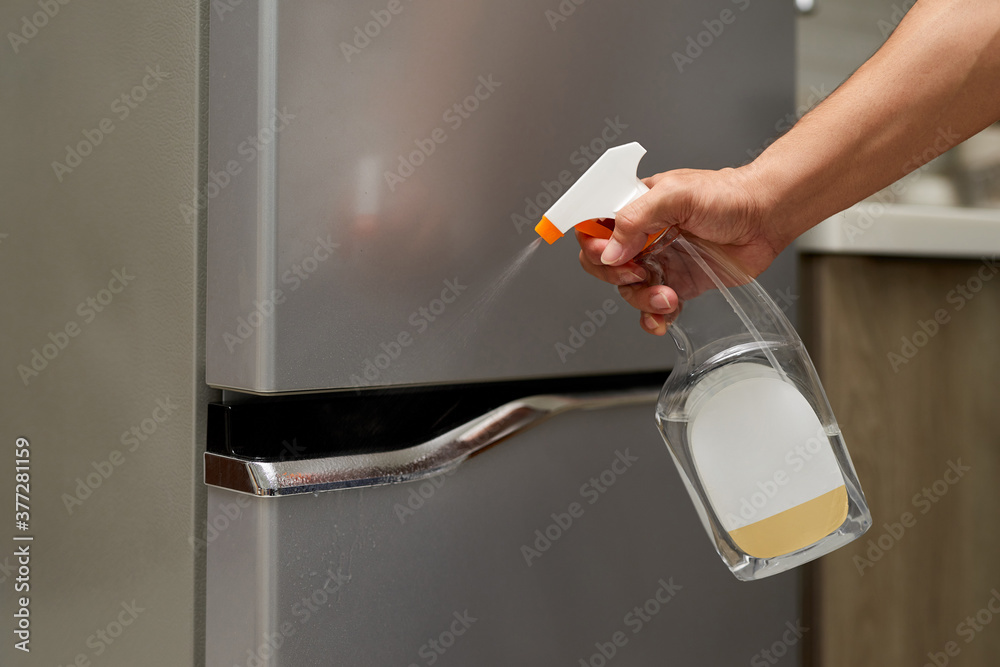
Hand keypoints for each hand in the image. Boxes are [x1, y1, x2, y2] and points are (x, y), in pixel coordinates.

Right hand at [576, 166, 784, 334]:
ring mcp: (659, 261)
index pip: (594, 226)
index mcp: (636, 208)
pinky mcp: (678, 284)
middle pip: (603, 263)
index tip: (609, 253)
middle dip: (614, 275)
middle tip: (638, 273)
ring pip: (627, 290)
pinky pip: (653, 307)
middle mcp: (643, 236)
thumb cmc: (729, 195)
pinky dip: (653, 318)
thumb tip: (611, 252)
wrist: (766, 217)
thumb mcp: (676, 194)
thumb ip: (637, 218)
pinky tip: (663, 318)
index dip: (594, 244)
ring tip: (667, 296)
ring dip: (641, 299)